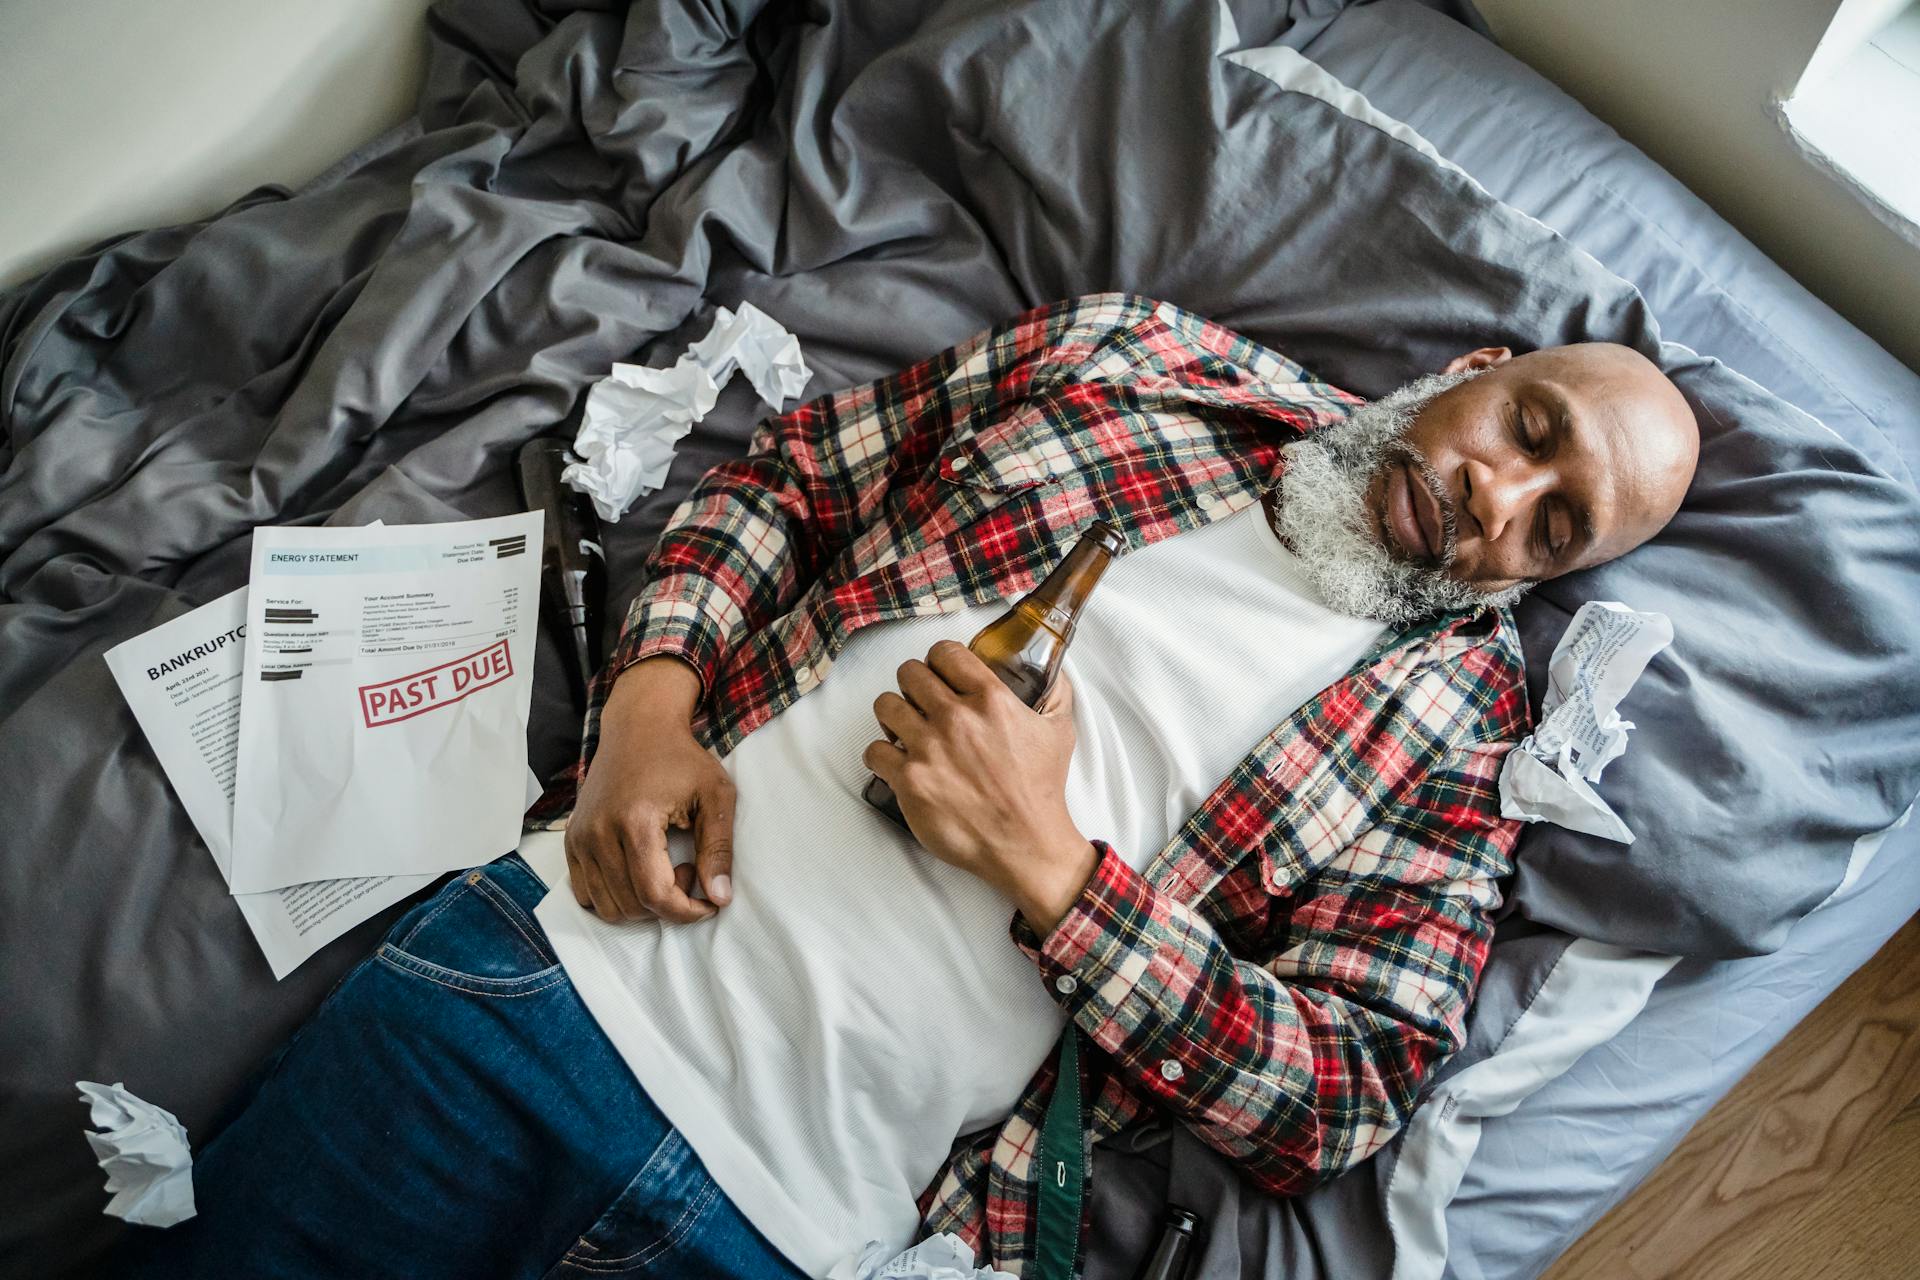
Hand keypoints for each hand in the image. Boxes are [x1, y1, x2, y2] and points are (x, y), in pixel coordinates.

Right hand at [565, 657, 733, 922]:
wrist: (638, 728)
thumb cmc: (682, 758)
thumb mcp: (716, 795)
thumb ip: (719, 848)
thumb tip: (720, 898)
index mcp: (635, 821)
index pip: (655, 894)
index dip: (687, 912)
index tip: (710, 903)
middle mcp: (598, 833)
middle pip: (632, 905)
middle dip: (669, 903)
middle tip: (689, 869)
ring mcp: (579, 838)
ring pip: (608, 907)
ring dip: (642, 903)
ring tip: (664, 867)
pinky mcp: (571, 840)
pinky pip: (586, 894)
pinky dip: (616, 897)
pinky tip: (639, 870)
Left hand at [864, 640, 1098, 932]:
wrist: (1026, 844)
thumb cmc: (1041, 790)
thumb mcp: (1060, 731)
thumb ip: (1056, 693)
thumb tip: (1052, 668)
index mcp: (990, 699)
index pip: (944, 652)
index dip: (939, 660)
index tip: (941, 674)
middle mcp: (956, 718)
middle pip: (909, 673)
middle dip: (913, 686)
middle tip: (921, 703)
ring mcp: (929, 749)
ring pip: (885, 705)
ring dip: (893, 715)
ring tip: (905, 730)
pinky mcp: (910, 781)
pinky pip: (874, 751)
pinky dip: (881, 756)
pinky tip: (896, 763)